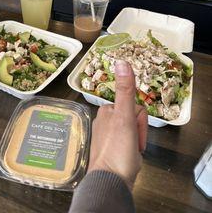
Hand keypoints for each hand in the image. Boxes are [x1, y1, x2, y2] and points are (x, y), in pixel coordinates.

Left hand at [88, 60, 147, 189]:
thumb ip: (125, 91)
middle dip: (139, 132)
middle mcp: (104, 121)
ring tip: (132, 153)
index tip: (135, 132)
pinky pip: (128, 144)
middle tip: (134, 145)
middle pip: (134, 119)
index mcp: (106, 111)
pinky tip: (130, 159)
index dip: (140, 121)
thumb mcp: (124, 117)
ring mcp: (106, 137)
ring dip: (137, 142)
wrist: (110, 182)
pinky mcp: (110, 150)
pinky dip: (132, 152)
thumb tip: (123, 62)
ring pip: (132, 132)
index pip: (135, 108)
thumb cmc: (117, 149)